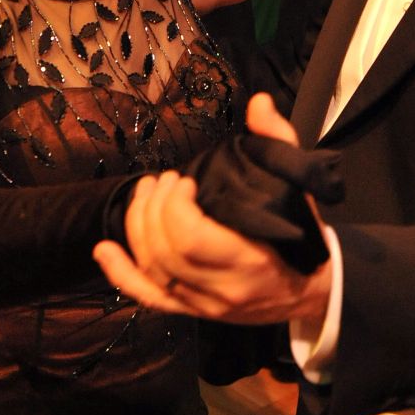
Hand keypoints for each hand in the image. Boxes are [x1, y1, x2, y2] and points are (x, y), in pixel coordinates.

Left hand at [94, 94, 330, 327]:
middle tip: (164, 182)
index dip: (174, 207)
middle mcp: (224, 290)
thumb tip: (258, 102)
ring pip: (153, 271)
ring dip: (137, 228)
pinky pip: (149, 298)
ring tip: (145, 194)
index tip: (184, 181)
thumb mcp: (298, 185)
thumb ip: (278, 142)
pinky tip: (104, 249)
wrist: (311, 289)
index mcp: (251, 259)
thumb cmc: (302, 233)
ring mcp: (205, 305)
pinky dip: (121, 274)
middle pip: (166, 253)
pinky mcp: (192, 311)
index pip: (192, 239)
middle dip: (154, 210)